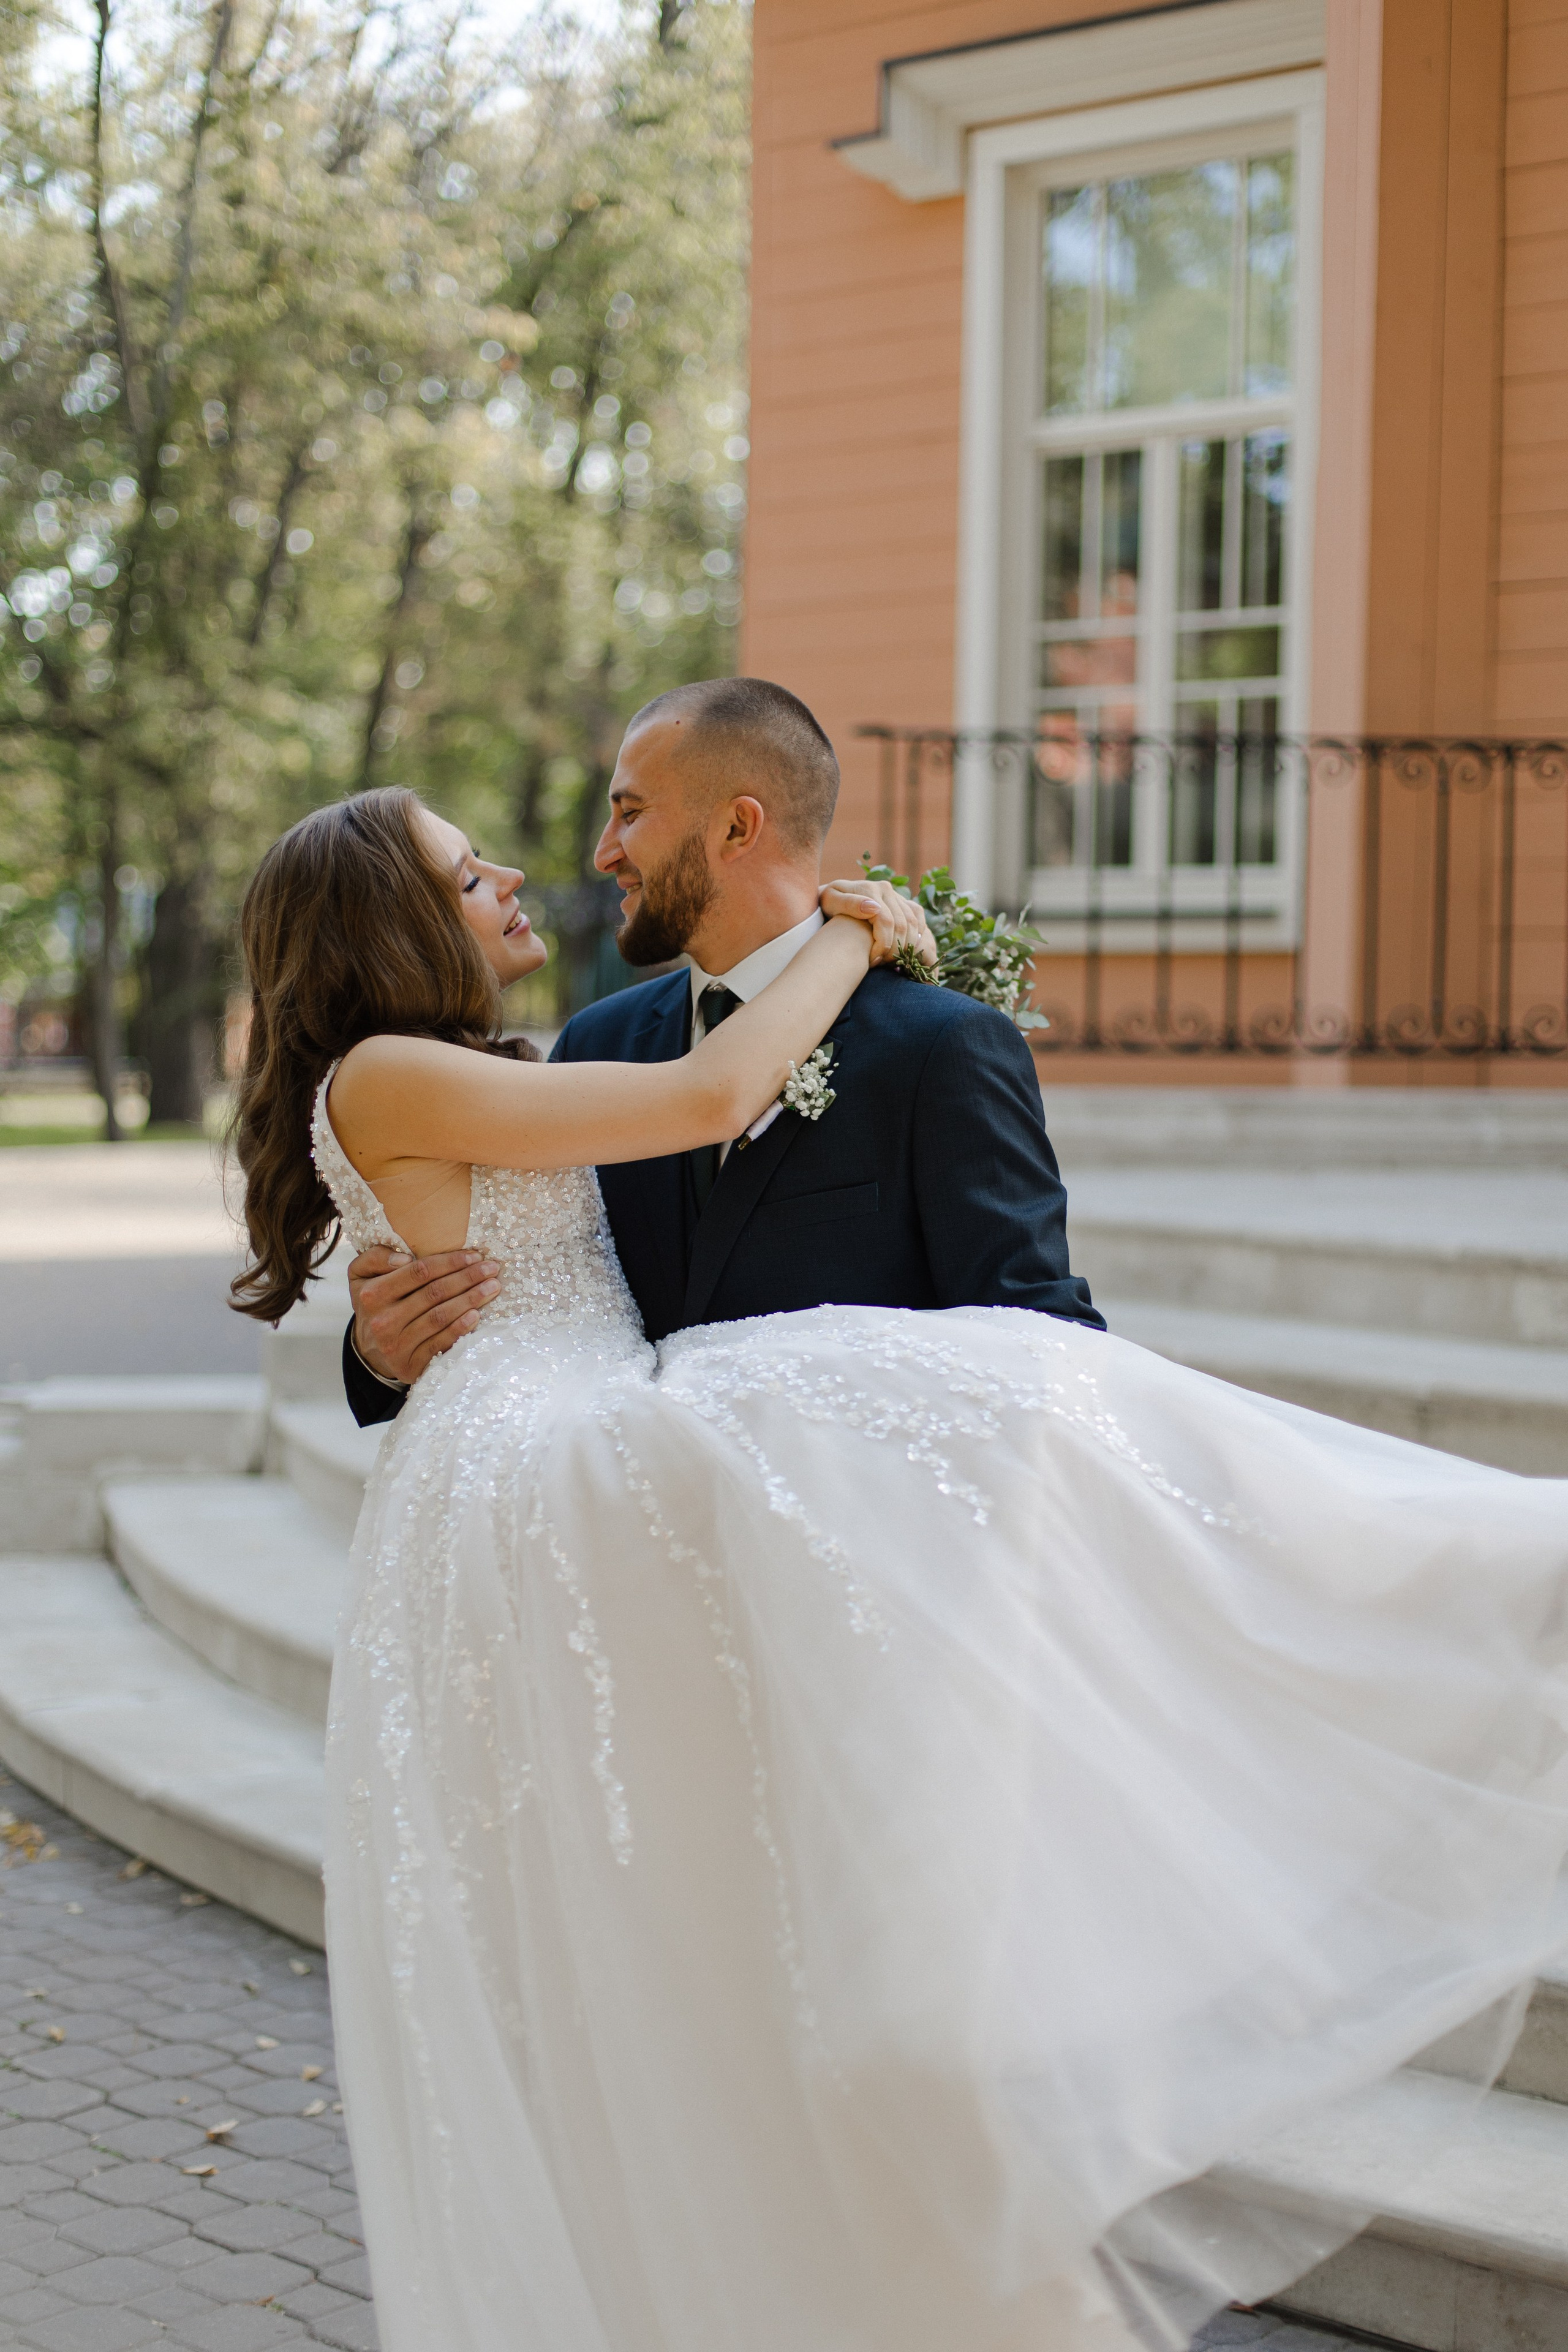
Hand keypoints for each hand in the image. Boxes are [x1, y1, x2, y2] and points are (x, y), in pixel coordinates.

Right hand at [347, 1245, 500, 1385]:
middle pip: (434, 1294)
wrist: (369, 1348)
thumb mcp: (362, 1274)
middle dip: (467, 1278)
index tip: (474, 1255)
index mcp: (372, 1294)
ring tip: (492, 1287)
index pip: (418, 1272)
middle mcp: (383, 1321)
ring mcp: (396, 1345)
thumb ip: (375, 1257)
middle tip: (492, 1268)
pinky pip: (440, 1343)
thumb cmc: (374, 1303)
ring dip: (471, 1300)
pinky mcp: (409, 1365)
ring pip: (440, 1317)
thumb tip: (404, 1258)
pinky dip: (460, 1328)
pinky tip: (476, 1315)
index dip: (450, 1262)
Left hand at [819, 877, 936, 969]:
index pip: (886, 922)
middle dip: (896, 949)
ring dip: (907, 946)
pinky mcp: (902, 902)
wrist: (831, 898)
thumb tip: (873, 908)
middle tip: (883, 966)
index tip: (873, 962)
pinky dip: (916, 937)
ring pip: (914, 924)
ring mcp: (895, 895)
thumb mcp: (830, 902)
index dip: (883, 945)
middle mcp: (886, 889)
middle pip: (903, 924)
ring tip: (891, 961)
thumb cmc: (826, 905)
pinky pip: (918, 920)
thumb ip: (849, 904)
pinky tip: (904, 951)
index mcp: (870, 889)